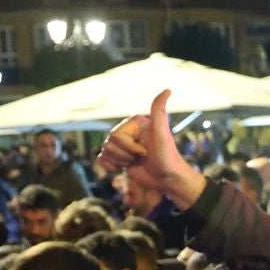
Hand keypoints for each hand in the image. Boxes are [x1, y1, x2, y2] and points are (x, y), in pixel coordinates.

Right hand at [99, 90, 206, 207]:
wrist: (167, 179)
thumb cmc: (167, 157)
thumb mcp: (162, 134)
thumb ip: (159, 111)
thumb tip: (168, 90)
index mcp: (134, 123)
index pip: (115, 135)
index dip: (129, 147)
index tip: (146, 152)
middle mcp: (127, 131)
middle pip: (108, 143)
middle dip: (125, 155)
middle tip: (142, 158)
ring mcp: (122, 145)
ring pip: (104, 151)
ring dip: (120, 162)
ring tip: (136, 163)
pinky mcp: (118, 157)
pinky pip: (101, 158)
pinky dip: (110, 166)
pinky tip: (123, 168)